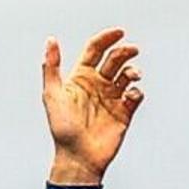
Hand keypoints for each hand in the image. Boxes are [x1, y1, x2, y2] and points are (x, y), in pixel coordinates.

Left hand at [41, 28, 145, 185]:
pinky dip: (137, 91)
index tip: (119, 32)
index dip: (106, 38)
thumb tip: (51, 40)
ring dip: (133, 70)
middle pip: (114, 59)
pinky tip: (130, 95)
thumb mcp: (52, 95)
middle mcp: (97, 84)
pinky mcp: (124, 112)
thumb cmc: (62, 128)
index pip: (95, 50)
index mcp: (80, 77)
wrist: (78, 157)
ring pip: (128, 75)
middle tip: (132, 50)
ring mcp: (111, 98)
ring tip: (133, 75)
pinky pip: (135, 95)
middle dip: (124, 51)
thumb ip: (52, 67)